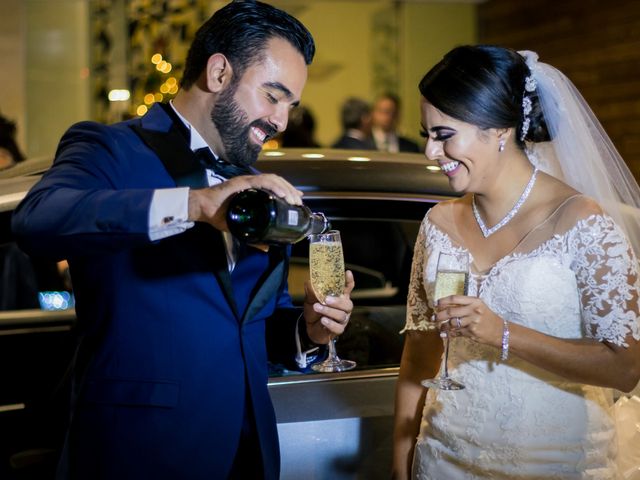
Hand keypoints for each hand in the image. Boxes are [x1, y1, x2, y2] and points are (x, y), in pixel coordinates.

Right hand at [187, 173, 302, 229]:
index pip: (275, 185)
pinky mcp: (240, 183)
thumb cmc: (218, 215)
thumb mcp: (240, 228)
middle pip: (277, 181)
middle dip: (290, 190)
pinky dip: (273, 186)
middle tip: (298, 203)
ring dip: (285, 188)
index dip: (288, 190)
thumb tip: (266, 247)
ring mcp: (246, 181)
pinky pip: (260, 182)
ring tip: (293, 199)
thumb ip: (254, 237)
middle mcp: (252, 183)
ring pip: (272, 179)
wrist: (202, 209)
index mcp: (253, 190)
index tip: (298, 199)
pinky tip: (281, 193)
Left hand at [303, 270, 354, 344]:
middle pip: (348, 304)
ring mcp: (343, 319)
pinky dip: (330, 323)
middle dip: (337, 301)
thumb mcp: (310, 299)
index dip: (349, 281)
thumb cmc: (314, 310)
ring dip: (329, 311)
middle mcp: (344, 307)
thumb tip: (310, 282)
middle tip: (326, 299)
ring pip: (342, 315)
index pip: (347, 287)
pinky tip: (323, 320)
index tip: (347, 273)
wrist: (309, 327)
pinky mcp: (338, 329)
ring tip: (317, 308)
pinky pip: (338, 327)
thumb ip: (311, 291)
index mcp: (339, 296)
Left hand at [435, 294, 502, 347]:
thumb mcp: (478, 306)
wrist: (500, 331)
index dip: (443, 301)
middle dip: (439, 315)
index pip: (454, 298)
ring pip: (452, 324)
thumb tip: (445, 306)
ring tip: (439, 327)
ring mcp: (472, 322)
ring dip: (443, 326)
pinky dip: (449, 333)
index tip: (435, 304)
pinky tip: (445, 334)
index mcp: (474, 301)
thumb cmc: (487, 317)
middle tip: (433, 318)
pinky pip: (456, 332)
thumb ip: (464, 305)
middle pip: (451, 312)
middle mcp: (473, 310)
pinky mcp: (471, 332)